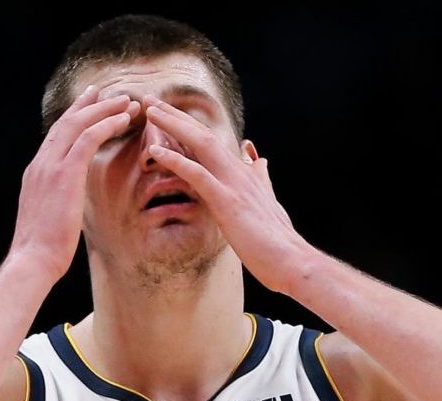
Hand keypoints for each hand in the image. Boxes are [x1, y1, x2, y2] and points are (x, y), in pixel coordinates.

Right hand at [10, 85, 139, 278]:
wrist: (33, 260)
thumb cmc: (44, 250)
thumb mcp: (50, 218)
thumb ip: (59, 201)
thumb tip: (70, 203)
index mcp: (36, 172)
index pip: (57, 136)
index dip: (74, 117)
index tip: (89, 106)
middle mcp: (41, 163)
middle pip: (66, 122)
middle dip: (89, 104)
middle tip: (108, 92)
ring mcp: (50, 166)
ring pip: (79, 123)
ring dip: (105, 110)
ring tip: (127, 102)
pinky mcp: (64, 173)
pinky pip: (89, 138)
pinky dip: (107, 124)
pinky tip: (124, 119)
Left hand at [143, 96, 310, 293]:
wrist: (291, 260)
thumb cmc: (278, 239)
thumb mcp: (268, 201)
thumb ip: (261, 179)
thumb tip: (259, 160)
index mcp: (244, 173)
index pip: (213, 142)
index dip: (189, 125)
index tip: (168, 113)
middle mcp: (239, 172)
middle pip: (204, 134)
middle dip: (176, 115)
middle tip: (151, 100)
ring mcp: (233, 184)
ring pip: (201, 143)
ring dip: (174, 124)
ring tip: (150, 111)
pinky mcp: (227, 201)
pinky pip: (197, 174)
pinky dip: (176, 160)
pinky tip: (156, 151)